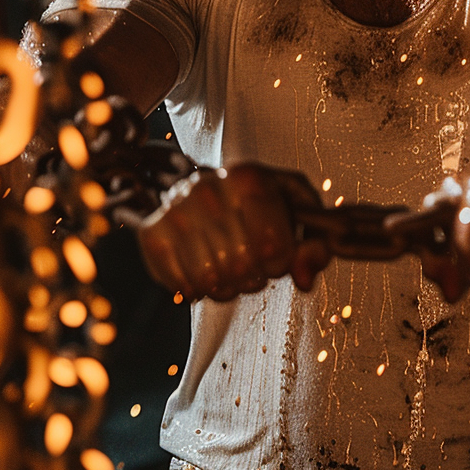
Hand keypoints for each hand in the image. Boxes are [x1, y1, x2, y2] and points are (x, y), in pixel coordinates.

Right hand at [128, 162, 329, 301]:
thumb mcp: (294, 207)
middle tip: (249, 262)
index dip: (280, 262)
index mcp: (250, 180)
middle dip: (254, 276)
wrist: (194, 183)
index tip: (274, 252)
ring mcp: (178, 212)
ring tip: (226, 265)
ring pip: (213, 282)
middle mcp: (211, 191)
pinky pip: (184, 287)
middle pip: (244, 269)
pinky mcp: (154, 235)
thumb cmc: (253, 199)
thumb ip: (315, 241)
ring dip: (226, 286)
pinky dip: (198, 289)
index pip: (275, 247)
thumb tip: (304, 281)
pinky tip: (201, 267)